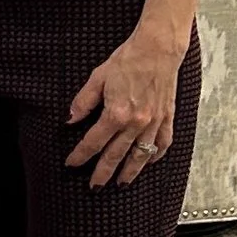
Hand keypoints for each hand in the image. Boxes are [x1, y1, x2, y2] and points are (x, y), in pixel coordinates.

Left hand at [65, 22, 184, 186]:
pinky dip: (156, 156)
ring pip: (140, 155)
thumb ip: (83, 102)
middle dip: (103, 173)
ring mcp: (154, 122)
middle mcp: (136, 123)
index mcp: (116, 113)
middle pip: (116, 155)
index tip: (72, 163)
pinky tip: (149, 162)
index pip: (93, 142)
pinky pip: (162, 143)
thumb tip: (69, 120)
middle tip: (95, 187)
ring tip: (121, 184)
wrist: (157, 49)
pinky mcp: (167, 117)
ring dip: (130, 172)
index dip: (81, 155)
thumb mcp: (97, 78)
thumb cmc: (128, 60)